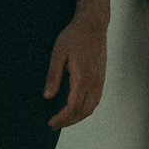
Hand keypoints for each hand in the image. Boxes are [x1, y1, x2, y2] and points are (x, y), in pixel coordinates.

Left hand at [44, 9, 107, 127]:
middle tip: (54, 124)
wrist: (93, 25)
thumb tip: (47, 97)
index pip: (73, 107)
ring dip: (78, 117)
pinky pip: (95, 100)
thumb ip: (53, 76)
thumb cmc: (74, 37)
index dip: (61, 118)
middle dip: (69, 121)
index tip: (50, 122)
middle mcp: (94, 83)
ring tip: (63, 119)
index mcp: (83, 78)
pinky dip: (85, 109)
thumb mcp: (58, 54)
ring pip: (91, 108)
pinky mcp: (101, 78)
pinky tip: (76, 107)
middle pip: (83, 112)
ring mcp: (100, 81)